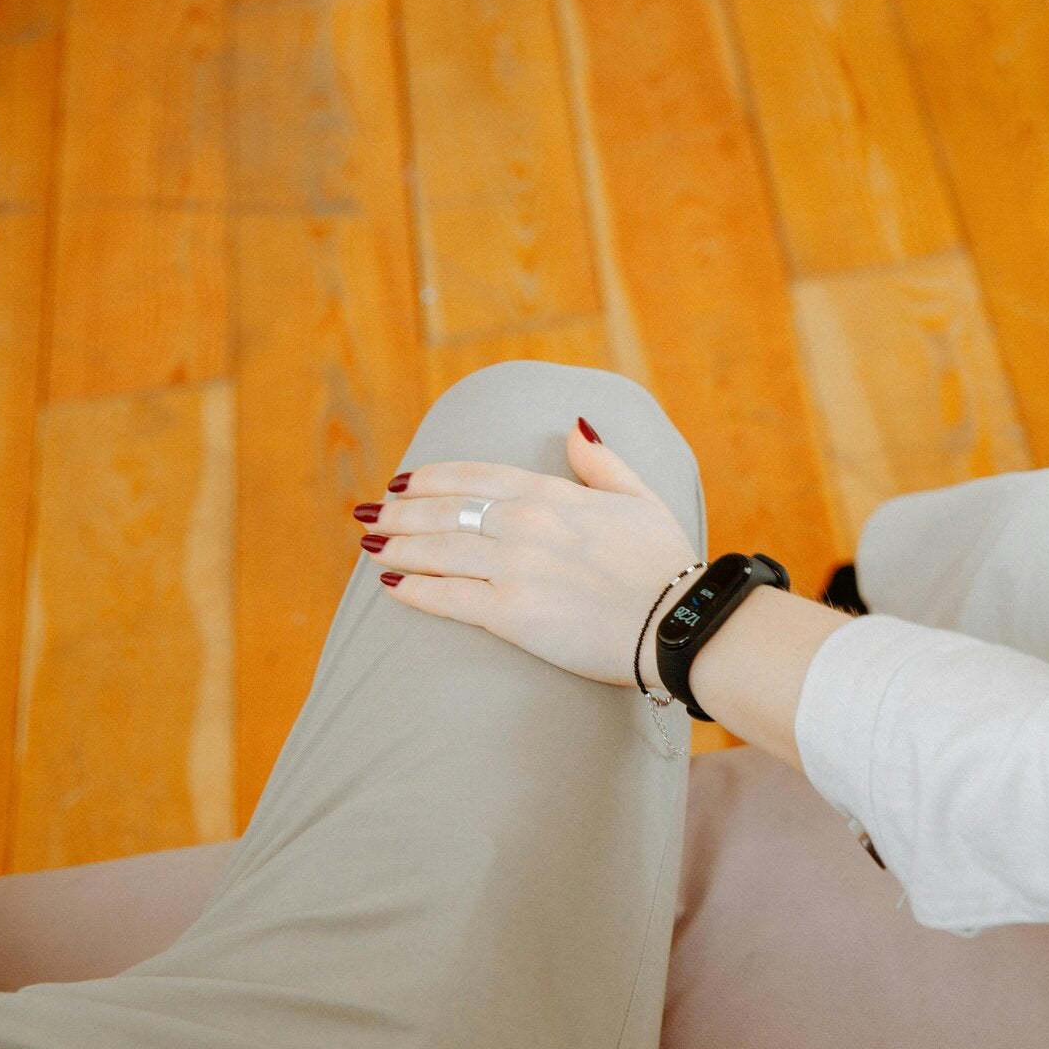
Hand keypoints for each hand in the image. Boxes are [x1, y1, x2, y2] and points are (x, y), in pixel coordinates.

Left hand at [354, 420, 697, 686]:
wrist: (677, 621)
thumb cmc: (667, 564)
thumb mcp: (640, 498)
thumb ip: (602, 463)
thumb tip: (575, 427)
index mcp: (553, 495)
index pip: (475, 477)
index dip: (432, 477)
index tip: (405, 480)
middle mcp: (525, 524)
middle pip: (445, 510)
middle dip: (402, 510)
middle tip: (373, 513)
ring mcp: (514, 567)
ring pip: (437, 550)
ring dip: (397, 545)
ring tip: (371, 544)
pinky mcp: (510, 614)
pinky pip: (447, 597)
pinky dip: (414, 588)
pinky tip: (391, 584)